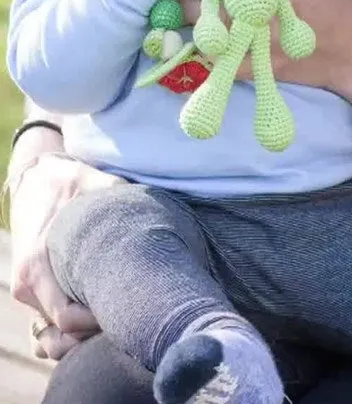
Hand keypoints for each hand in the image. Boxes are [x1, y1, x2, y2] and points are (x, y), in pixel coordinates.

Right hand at [8, 153, 122, 358]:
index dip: (101, 324)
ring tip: (119, 323)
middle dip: (96, 335)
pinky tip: (98, 322)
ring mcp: (27, 292)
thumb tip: (158, 214)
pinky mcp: (31, 293)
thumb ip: (123, 199)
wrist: (35, 178)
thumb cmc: (70, 182)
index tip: (132, 313)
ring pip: (53, 338)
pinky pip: (47, 329)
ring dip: (83, 339)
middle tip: (133, 320)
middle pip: (62, 336)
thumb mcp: (97, 183)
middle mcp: (28, 285)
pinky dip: (69, 334)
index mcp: (38, 264)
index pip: (68, 319)